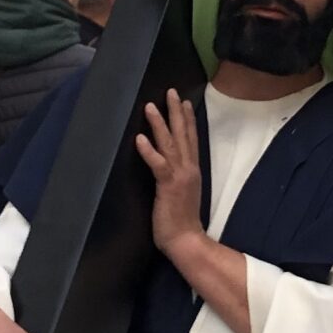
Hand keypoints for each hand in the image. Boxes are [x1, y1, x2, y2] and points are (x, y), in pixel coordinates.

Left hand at [135, 88, 203, 255]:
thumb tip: (170, 168)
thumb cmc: (181, 221)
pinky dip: (149, 150)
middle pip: (183, 134)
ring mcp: (180, 176)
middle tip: (171, 92)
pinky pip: (158, 164)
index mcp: (193, 171)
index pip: (191, 139)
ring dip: (160, 124)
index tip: (185, 102)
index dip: (188, 120)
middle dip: (176, 112)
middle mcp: (189, 169)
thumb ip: (178, 178)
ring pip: (170, 144)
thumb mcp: (182, 193)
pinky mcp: (168, 186)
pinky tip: (139, 138)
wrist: (187, 240)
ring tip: (150, 106)